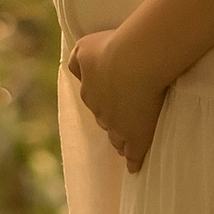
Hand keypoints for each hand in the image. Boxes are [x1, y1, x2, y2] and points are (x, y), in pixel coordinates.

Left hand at [65, 26, 168, 171]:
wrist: (135, 63)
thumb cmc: (112, 49)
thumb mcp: (85, 46)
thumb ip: (77, 60)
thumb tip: (76, 70)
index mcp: (89, 91)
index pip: (94, 101)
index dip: (104, 101)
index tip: (112, 100)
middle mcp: (100, 112)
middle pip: (104, 121)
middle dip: (111, 121)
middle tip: (122, 119)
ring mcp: (119, 127)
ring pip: (117, 139)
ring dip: (121, 140)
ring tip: (127, 144)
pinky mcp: (137, 137)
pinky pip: (133, 154)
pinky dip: (133, 161)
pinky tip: (134, 167)